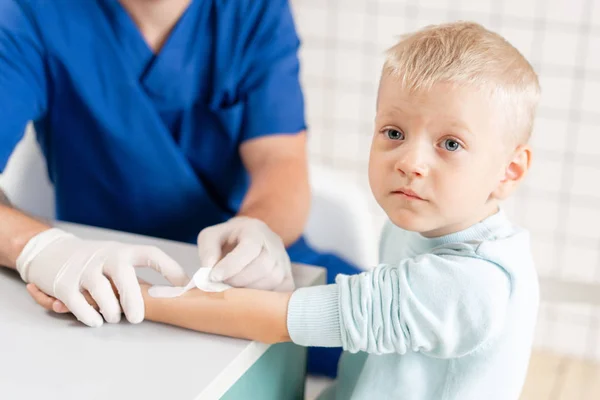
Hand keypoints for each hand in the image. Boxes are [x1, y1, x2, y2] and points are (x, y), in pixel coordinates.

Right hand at [17, 228, 188, 326]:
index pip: (151, 254)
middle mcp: (105, 257)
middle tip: (137, 319)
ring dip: (110, 310)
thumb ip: (138, 281)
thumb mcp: (118, 263)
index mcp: (124, 251)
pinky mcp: (64, 284)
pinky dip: (89, 316)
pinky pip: (78, 304)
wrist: (52, 252)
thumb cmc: (97, 264)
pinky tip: (96, 320)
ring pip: (101, 292)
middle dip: (132, 299)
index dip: (170, 269)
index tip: (184, 286)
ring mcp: (84, 269)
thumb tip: (168, 302)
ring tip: (113, 317)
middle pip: (123, 275)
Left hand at [197, 217, 293, 290]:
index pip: (250, 248)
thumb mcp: (211, 236)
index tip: (213, 277)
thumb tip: (209, 269)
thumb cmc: (228, 240)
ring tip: (232, 290)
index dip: (231, 265)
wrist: (250, 239)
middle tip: (221, 285)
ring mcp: (284, 262)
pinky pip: (280, 292)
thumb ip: (207, 249)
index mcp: (256, 230)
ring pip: (272, 281)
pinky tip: (247, 296)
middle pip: (263, 267)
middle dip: (238, 280)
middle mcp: (275, 245)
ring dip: (249, 291)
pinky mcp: (288, 278)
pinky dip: (262, 298)